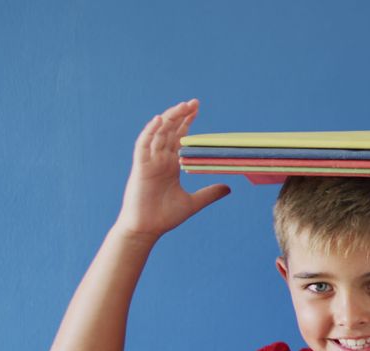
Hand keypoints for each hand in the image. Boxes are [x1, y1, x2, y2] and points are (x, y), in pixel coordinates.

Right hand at [115, 99, 230, 239]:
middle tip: (194, 103)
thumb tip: (229, 188)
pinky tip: (159, 120)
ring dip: (169, 118)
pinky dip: (150, 132)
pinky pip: (143, 145)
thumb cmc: (164, 216)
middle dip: (181, 116)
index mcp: (170, 165)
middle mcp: (159, 160)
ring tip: (182, 106)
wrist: (147, 229)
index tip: (197, 110)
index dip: (186, 123)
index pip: (178, 138)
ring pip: (158, 133)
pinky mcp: (141, 167)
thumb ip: (210, 193)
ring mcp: (149, 162)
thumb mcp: (193, 202)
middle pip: (169, 131)